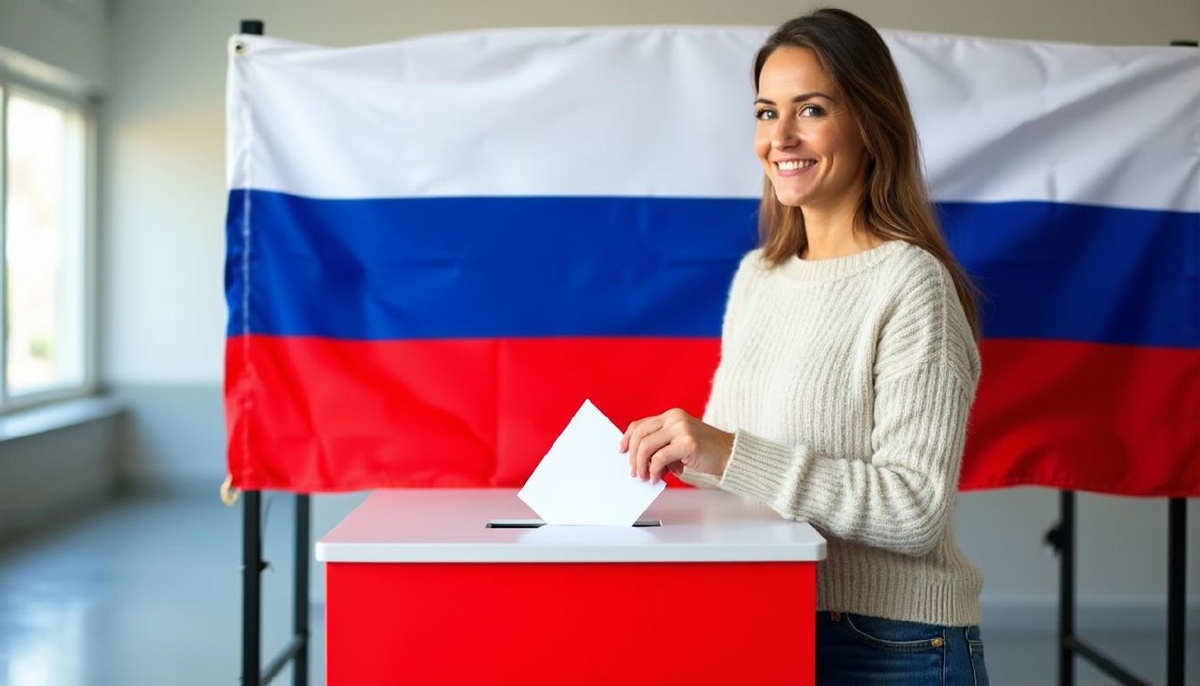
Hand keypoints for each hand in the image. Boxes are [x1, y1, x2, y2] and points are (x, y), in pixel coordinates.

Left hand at [619, 408, 733, 483]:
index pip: (640, 424)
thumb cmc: (704, 451)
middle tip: (634, 471)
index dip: (627, 438)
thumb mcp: (678, 443)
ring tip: (645, 477)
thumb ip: (661, 446)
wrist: (729, 454)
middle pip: (640, 434)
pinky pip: (660, 457)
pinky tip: (658, 477)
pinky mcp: (688, 443)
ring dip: (641, 465)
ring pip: (647, 446)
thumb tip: (639, 461)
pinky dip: (654, 470)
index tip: (622, 451)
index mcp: (671, 416)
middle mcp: (674, 418)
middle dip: (633, 456)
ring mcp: (681, 429)